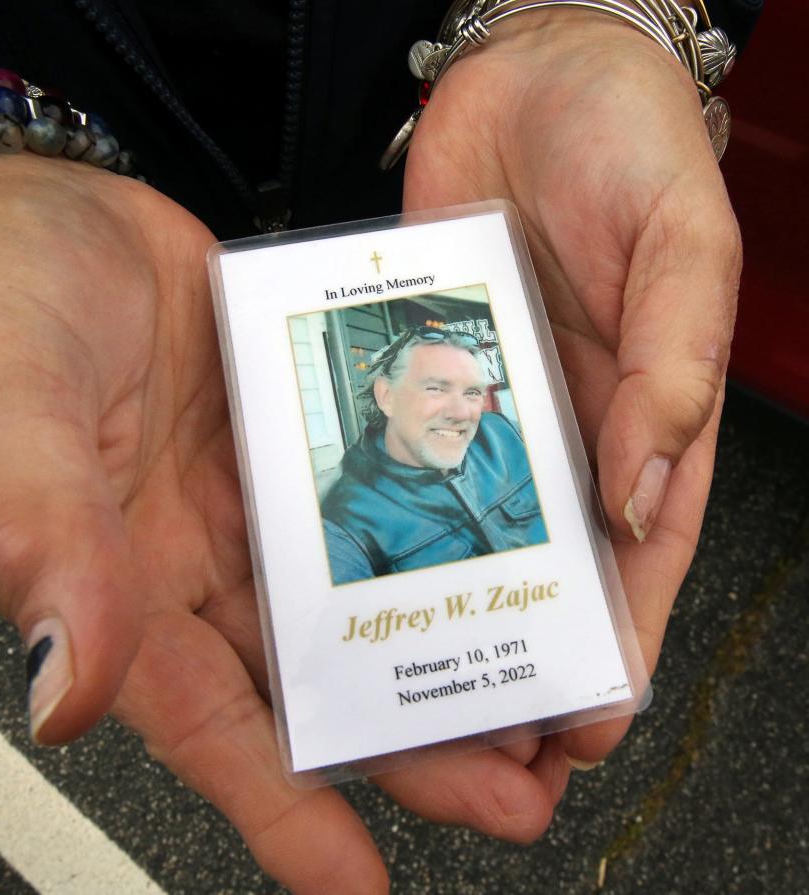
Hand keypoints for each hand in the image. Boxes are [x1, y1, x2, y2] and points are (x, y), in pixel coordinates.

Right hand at [0, 152, 567, 894]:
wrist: (49, 204)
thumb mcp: (3, 407)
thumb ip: (37, 538)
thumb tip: (65, 686)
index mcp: (115, 581)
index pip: (203, 720)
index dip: (277, 806)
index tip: (354, 879)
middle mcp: (196, 555)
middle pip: (312, 676)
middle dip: (409, 744)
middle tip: (513, 790)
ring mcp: (255, 498)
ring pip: (360, 600)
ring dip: (442, 652)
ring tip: (541, 698)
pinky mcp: (296, 433)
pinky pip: (375, 496)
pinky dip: (434, 534)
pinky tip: (497, 554)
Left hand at [404, 10, 740, 762]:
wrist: (531, 75)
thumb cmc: (628, 147)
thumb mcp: (681, 248)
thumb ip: (674, 366)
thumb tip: (647, 494)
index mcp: (639, 423)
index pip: (634, 563)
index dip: (613, 648)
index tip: (581, 729)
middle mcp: (555, 435)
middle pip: (537, 570)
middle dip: (511, 652)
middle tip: (472, 745)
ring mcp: (480, 410)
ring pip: (458, 530)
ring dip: (436, 605)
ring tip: (396, 682)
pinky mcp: (415, 372)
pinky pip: (396, 452)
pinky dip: (377, 509)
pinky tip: (343, 564)